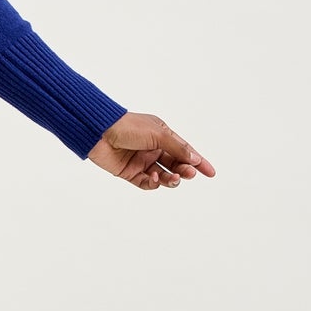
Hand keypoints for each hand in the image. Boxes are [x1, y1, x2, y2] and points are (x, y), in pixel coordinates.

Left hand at [87, 111, 215, 189]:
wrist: (99, 132)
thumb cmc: (128, 127)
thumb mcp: (157, 134)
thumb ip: (177, 148)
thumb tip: (195, 158)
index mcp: (162, 135)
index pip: (185, 150)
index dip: (198, 161)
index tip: (211, 173)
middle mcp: (153, 149)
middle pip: (176, 165)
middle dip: (185, 171)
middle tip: (188, 173)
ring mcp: (142, 161)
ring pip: (164, 176)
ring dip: (171, 179)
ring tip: (173, 178)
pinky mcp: (130, 173)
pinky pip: (147, 183)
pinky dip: (154, 183)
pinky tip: (155, 179)